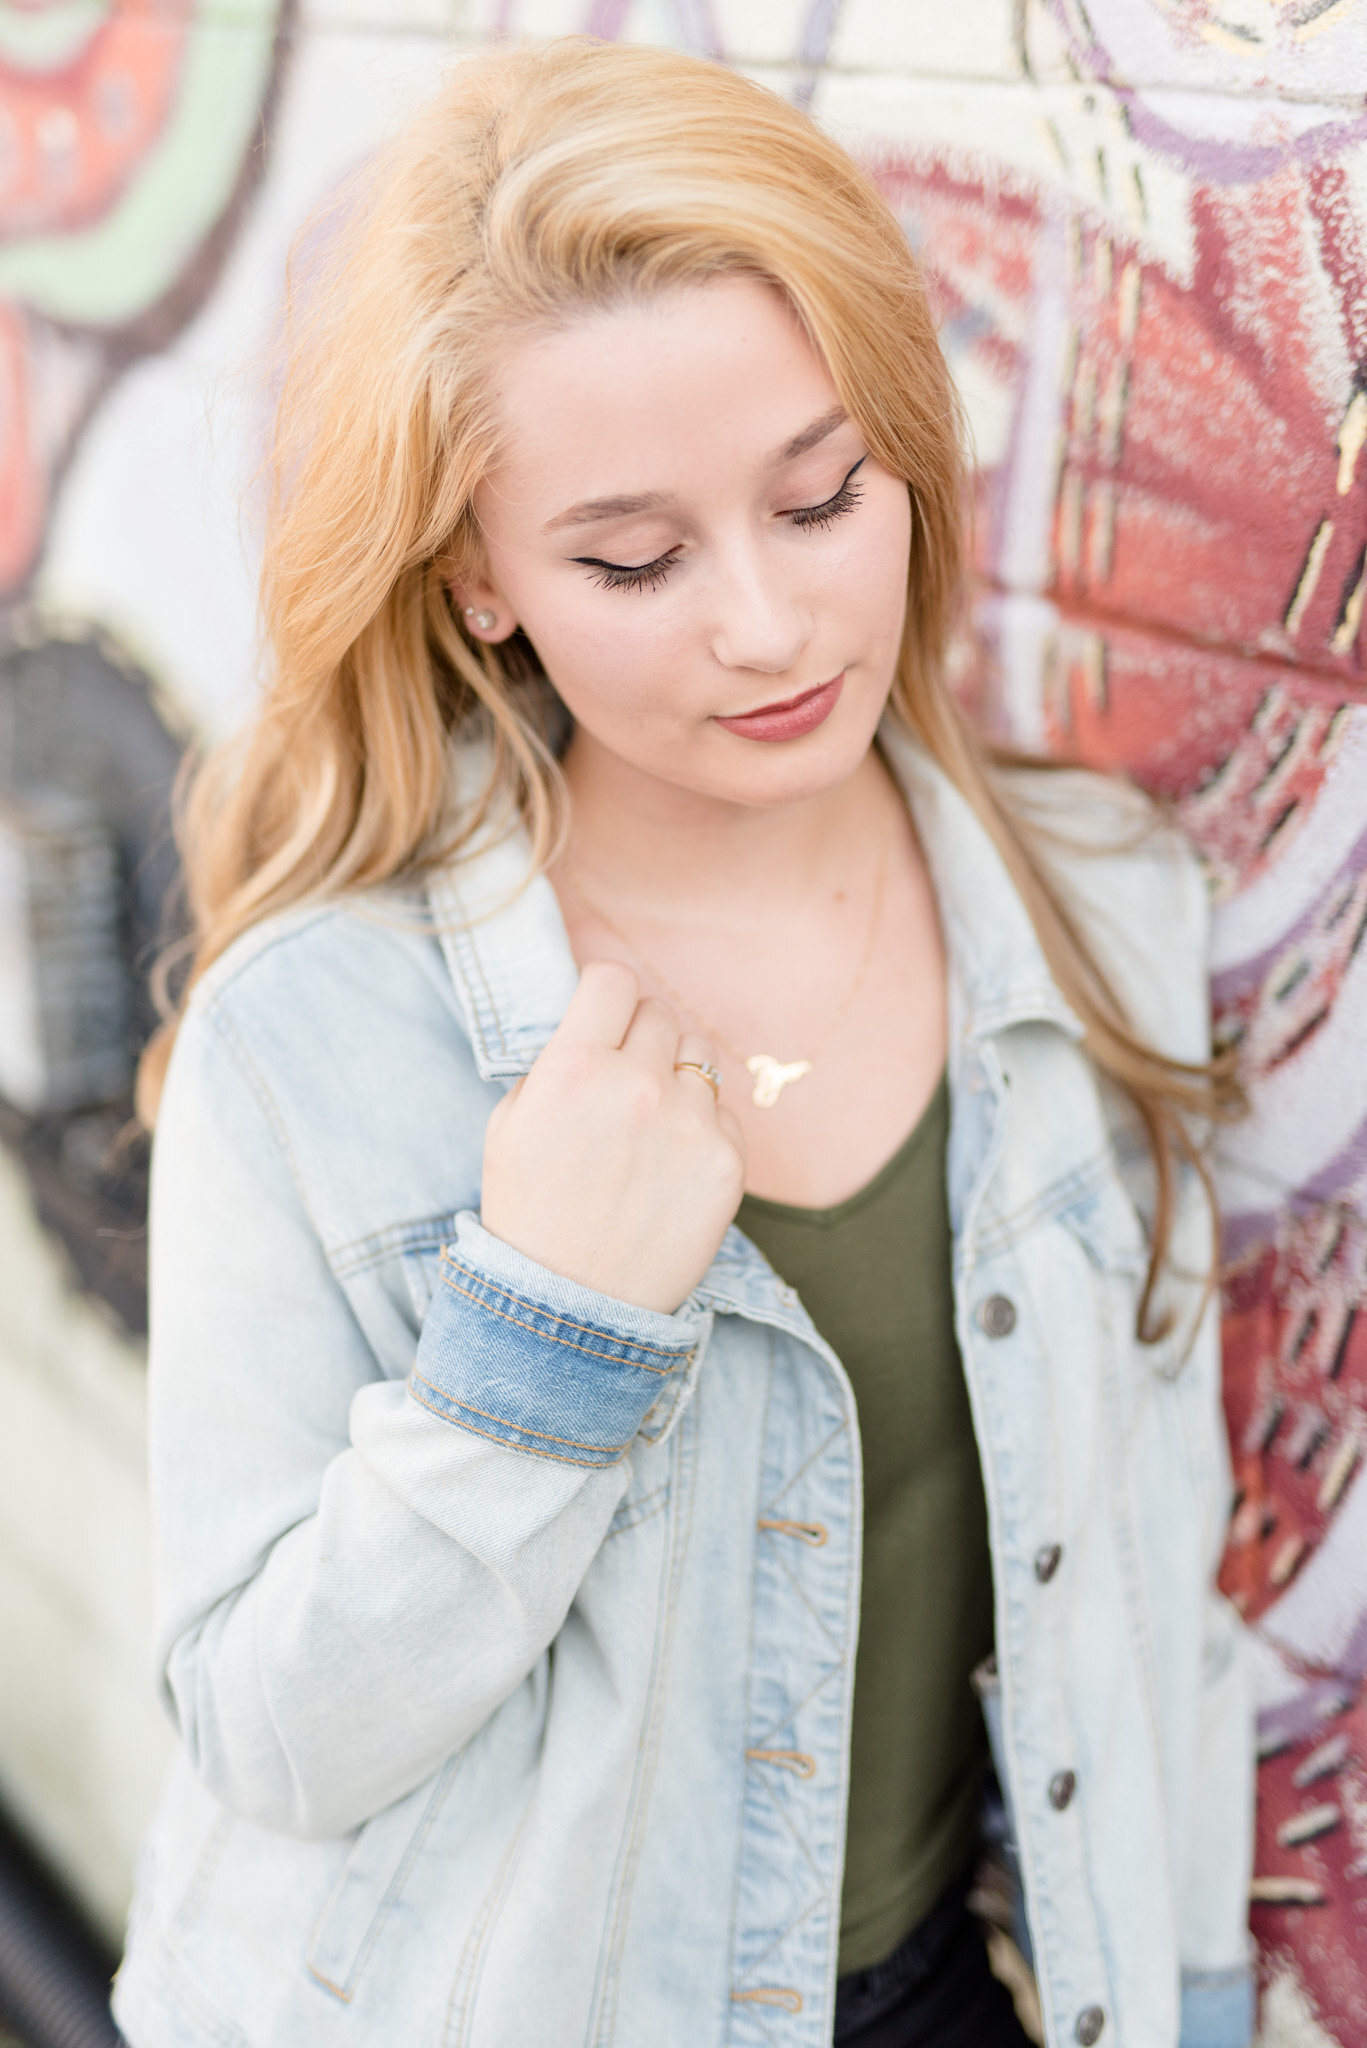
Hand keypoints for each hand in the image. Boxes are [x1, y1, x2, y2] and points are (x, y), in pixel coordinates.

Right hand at [480, 961, 745, 1312]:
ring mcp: (688, 1123)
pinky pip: (724, 1115)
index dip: (606, 995)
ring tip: (648, 1131)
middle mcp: (636, 1085)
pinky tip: (670, 1171)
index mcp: (573, 1068)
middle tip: (622, 1086)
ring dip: (677, 1080)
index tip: (604, 1016)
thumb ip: (554, 1063)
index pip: (613, 979)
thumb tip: (593, 1023)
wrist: (570, 1307)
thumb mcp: (509, 1125)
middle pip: (660, 1014)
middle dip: (640, 1041)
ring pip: (699, 1057)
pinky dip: (702, 1132)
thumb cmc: (531, 1213)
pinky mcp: (727, 1162)